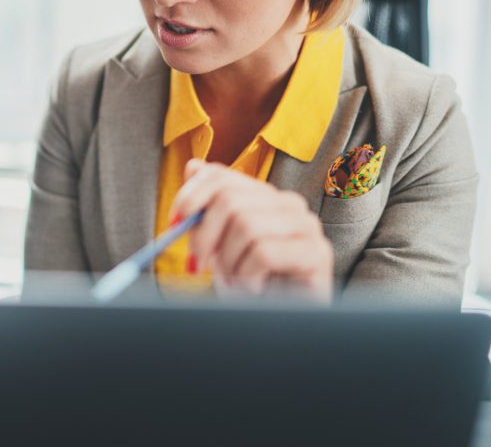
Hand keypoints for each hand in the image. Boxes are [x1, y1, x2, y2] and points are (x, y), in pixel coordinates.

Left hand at [170, 159, 333, 302]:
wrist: (278, 323)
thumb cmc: (249, 283)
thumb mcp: (219, 244)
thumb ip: (208, 209)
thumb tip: (193, 167)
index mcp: (263, 196)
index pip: (220, 175)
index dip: (191, 196)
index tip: (174, 224)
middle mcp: (288, 204)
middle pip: (230, 199)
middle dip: (205, 235)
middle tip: (198, 264)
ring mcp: (306, 226)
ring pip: (246, 225)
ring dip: (229, 261)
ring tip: (236, 281)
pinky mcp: (316, 253)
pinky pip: (264, 252)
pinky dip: (248, 276)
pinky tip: (254, 288)